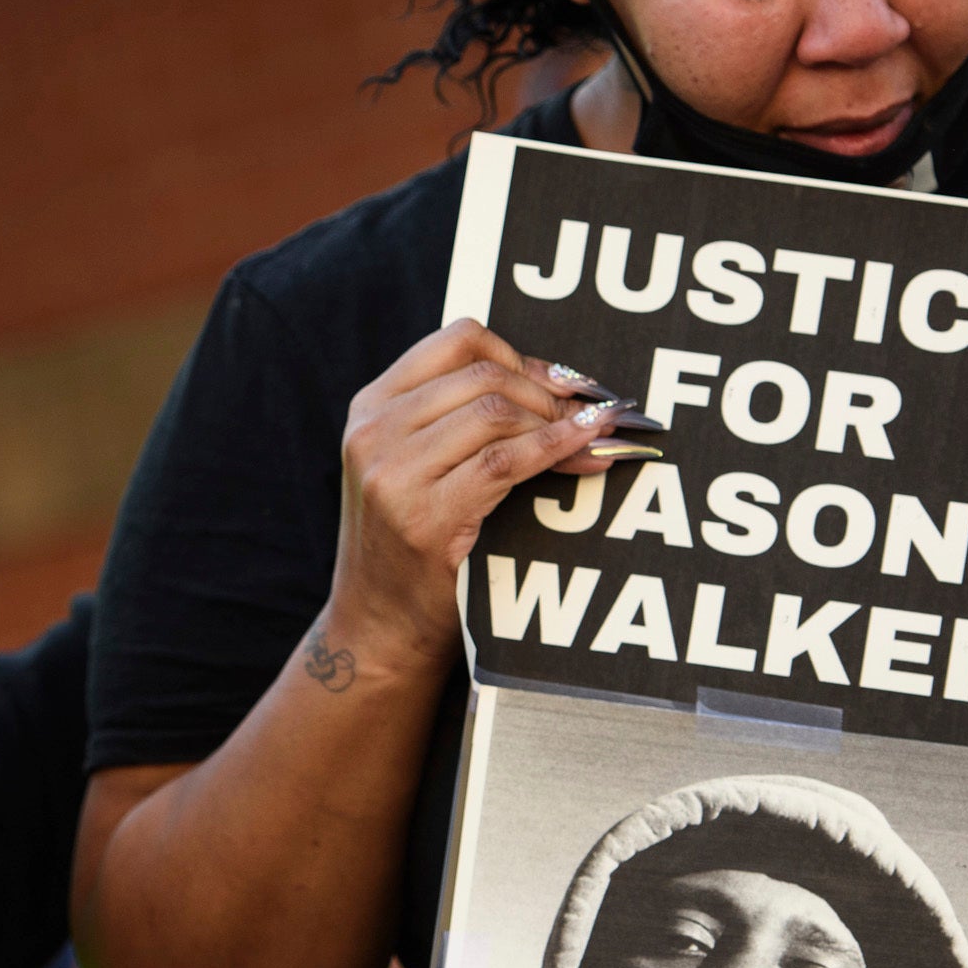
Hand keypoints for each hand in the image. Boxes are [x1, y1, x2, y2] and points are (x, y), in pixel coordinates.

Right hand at [329, 322, 627, 673]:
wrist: (376, 629)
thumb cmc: (409, 547)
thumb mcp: (413, 466)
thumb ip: (460, 419)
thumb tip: (564, 386)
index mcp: (371, 406)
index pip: (459, 338)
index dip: (523, 355)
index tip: (562, 386)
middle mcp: (374, 431)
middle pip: (486, 374)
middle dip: (551, 393)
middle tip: (594, 417)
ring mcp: (393, 473)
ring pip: (498, 412)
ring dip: (559, 423)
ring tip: (596, 440)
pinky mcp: (424, 516)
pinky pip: (506, 461)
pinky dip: (556, 449)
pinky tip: (587, 452)